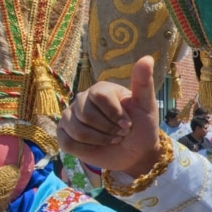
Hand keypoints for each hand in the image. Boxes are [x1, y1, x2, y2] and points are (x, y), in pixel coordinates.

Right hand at [57, 56, 159, 175]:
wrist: (134, 153)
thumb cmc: (141, 128)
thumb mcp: (147, 107)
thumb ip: (144, 83)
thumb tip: (147, 58)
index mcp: (101, 90)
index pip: (99, 96)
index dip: (114, 114)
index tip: (128, 125)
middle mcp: (83, 99)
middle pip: (86, 115)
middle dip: (108, 130)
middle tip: (120, 134)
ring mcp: (71, 116)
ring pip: (77, 130)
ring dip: (99, 141)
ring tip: (110, 140)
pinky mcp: (64, 133)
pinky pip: (67, 142)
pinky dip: (85, 149)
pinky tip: (96, 147)